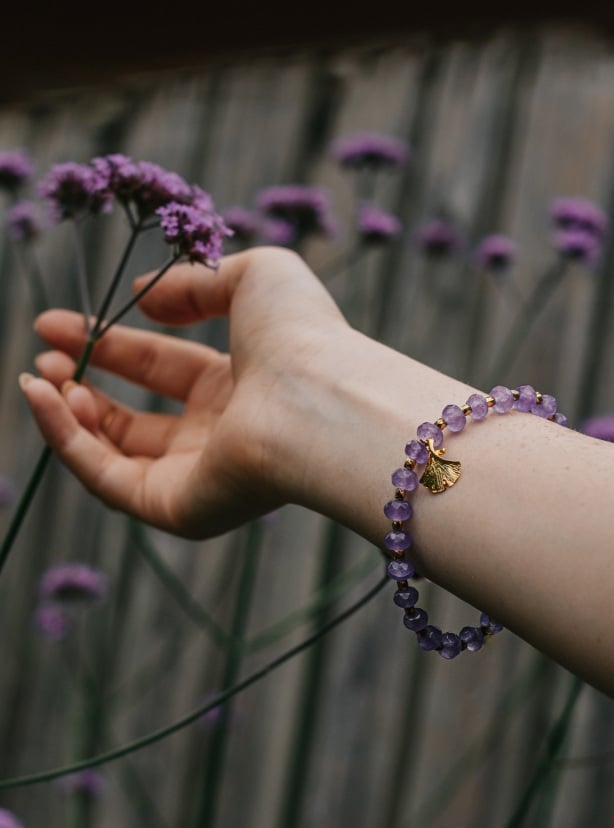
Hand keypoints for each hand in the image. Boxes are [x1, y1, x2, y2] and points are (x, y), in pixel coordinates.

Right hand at [21, 247, 349, 537]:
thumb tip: (142, 297)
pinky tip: (43, 397)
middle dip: (83, 383)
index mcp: (241, 387)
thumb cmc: (300, 336)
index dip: (110, 344)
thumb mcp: (252, 278)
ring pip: (114, 455)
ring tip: (42, 377)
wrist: (318, 400)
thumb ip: (194, 282)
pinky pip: (107, 479)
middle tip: (43, 353)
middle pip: (134, 418)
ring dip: (69, 415)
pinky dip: (67, 441)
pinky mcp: (180, 510)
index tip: (55, 322)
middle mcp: (220, 437)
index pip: (163, 368)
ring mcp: (199, 478)